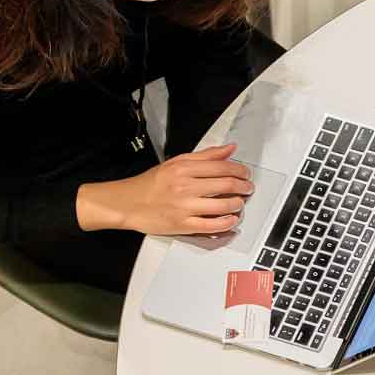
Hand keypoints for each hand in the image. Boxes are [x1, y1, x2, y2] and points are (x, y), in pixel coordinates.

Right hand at [81, 143, 253, 235]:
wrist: (126, 203)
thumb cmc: (150, 184)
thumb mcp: (176, 162)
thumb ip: (205, 156)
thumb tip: (230, 149)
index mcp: (184, 168)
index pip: (223, 167)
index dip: (240, 171)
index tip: (245, 174)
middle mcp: (185, 186)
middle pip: (227, 184)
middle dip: (244, 187)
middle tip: (248, 188)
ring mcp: (184, 207)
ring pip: (223, 205)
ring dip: (238, 205)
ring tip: (239, 204)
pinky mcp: (182, 225)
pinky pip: (212, 225)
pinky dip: (227, 223)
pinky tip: (231, 220)